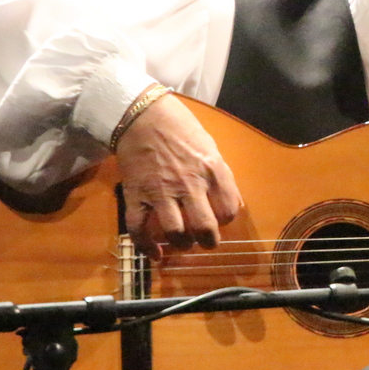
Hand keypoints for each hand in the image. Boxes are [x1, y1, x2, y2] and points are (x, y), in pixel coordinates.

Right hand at [114, 94, 241, 259]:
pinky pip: (139, 229)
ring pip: (176, 233)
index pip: (230, 209)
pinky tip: (154, 255)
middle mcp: (189, 184)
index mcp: (212, 170)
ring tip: (182, 243)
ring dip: (181, 245)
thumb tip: (232, 202)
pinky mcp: (136, 195)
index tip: (219, 218)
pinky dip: (146, 247)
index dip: (226, 219)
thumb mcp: (210, 147)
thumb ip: (221, 175)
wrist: (141, 115)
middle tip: (205, 242)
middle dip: (208, 242)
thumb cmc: (180, 128)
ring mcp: (161, 192)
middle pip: (205, 227)